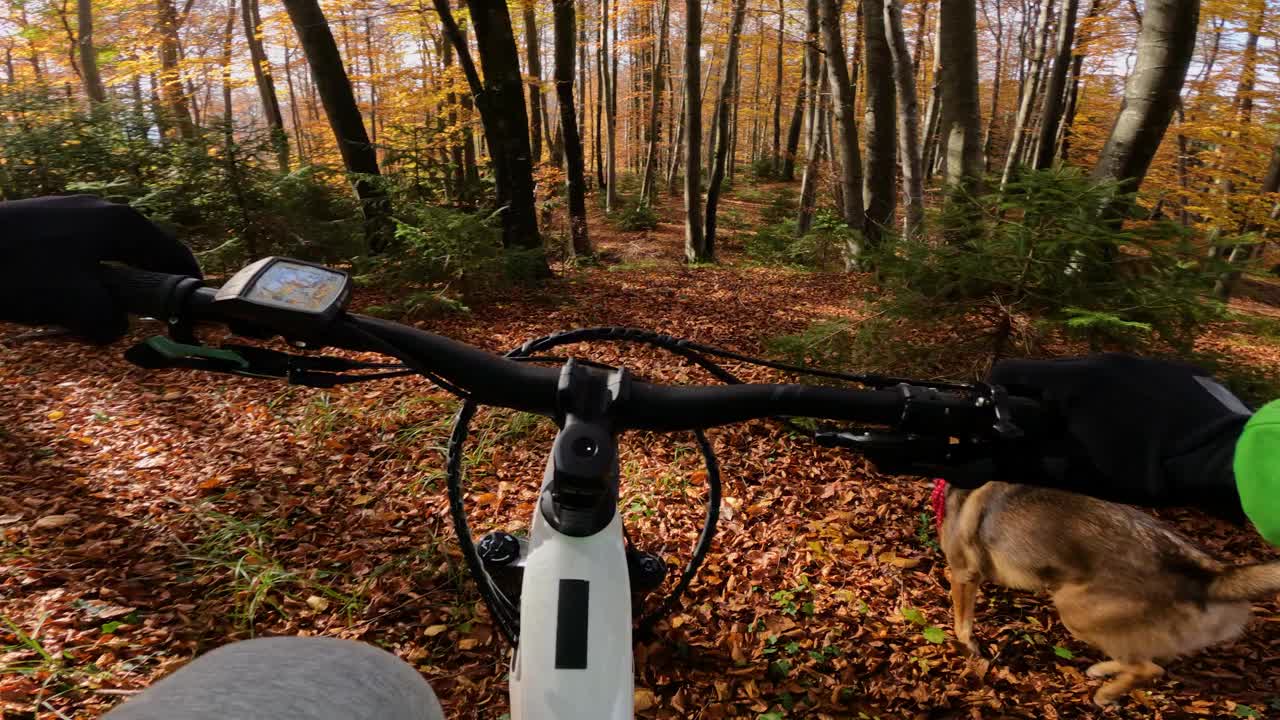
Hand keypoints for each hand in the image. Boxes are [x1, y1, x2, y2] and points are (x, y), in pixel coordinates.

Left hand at [0, 195, 201, 342]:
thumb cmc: (20, 273)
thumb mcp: (77, 308)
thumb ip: (110, 323)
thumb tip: (113, 327)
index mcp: (122, 223)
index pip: (174, 253)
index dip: (186, 288)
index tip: (188, 317)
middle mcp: (103, 209)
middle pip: (142, 253)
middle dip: (143, 290)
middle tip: (133, 320)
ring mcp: (71, 210)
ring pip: (108, 254)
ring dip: (107, 287)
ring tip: (86, 315)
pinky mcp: (44, 219)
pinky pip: (80, 251)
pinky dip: (81, 277)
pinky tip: (55, 297)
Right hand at [981, 353, 1250, 521]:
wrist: (1227, 456)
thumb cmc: (1149, 470)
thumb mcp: (1083, 473)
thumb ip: (1028, 463)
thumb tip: (982, 463)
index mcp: (1073, 381)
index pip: (1009, 372)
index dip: (994, 397)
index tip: (998, 424)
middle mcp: (1101, 359)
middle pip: (1049, 374)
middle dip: (1040, 404)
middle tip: (1050, 439)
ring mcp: (1137, 359)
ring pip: (1088, 376)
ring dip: (1080, 402)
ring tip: (1100, 436)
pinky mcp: (1167, 367)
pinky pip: (1125, 377)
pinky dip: (1117, 399)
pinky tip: (1138, 428)